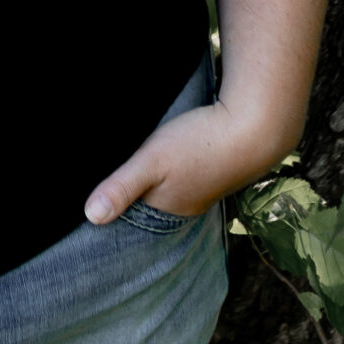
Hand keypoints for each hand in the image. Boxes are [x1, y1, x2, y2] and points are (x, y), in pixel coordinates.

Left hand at [84, 96, 290, 225]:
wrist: (254, 126)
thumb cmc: (200, 144)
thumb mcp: (152, 161)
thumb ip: (122, 187)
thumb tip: (90, 216)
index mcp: (170, 210)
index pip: (133, 217)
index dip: (114, 206)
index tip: (90, 200)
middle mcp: (187, 204)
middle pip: (150, 203)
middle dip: (131, 194)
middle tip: (104, 181)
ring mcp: (202, 185)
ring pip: (167, 186)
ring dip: (152, 178)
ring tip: (131, 169)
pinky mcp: (211, 165)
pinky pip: (183, 171)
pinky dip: (170, 167)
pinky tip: (165, 155)